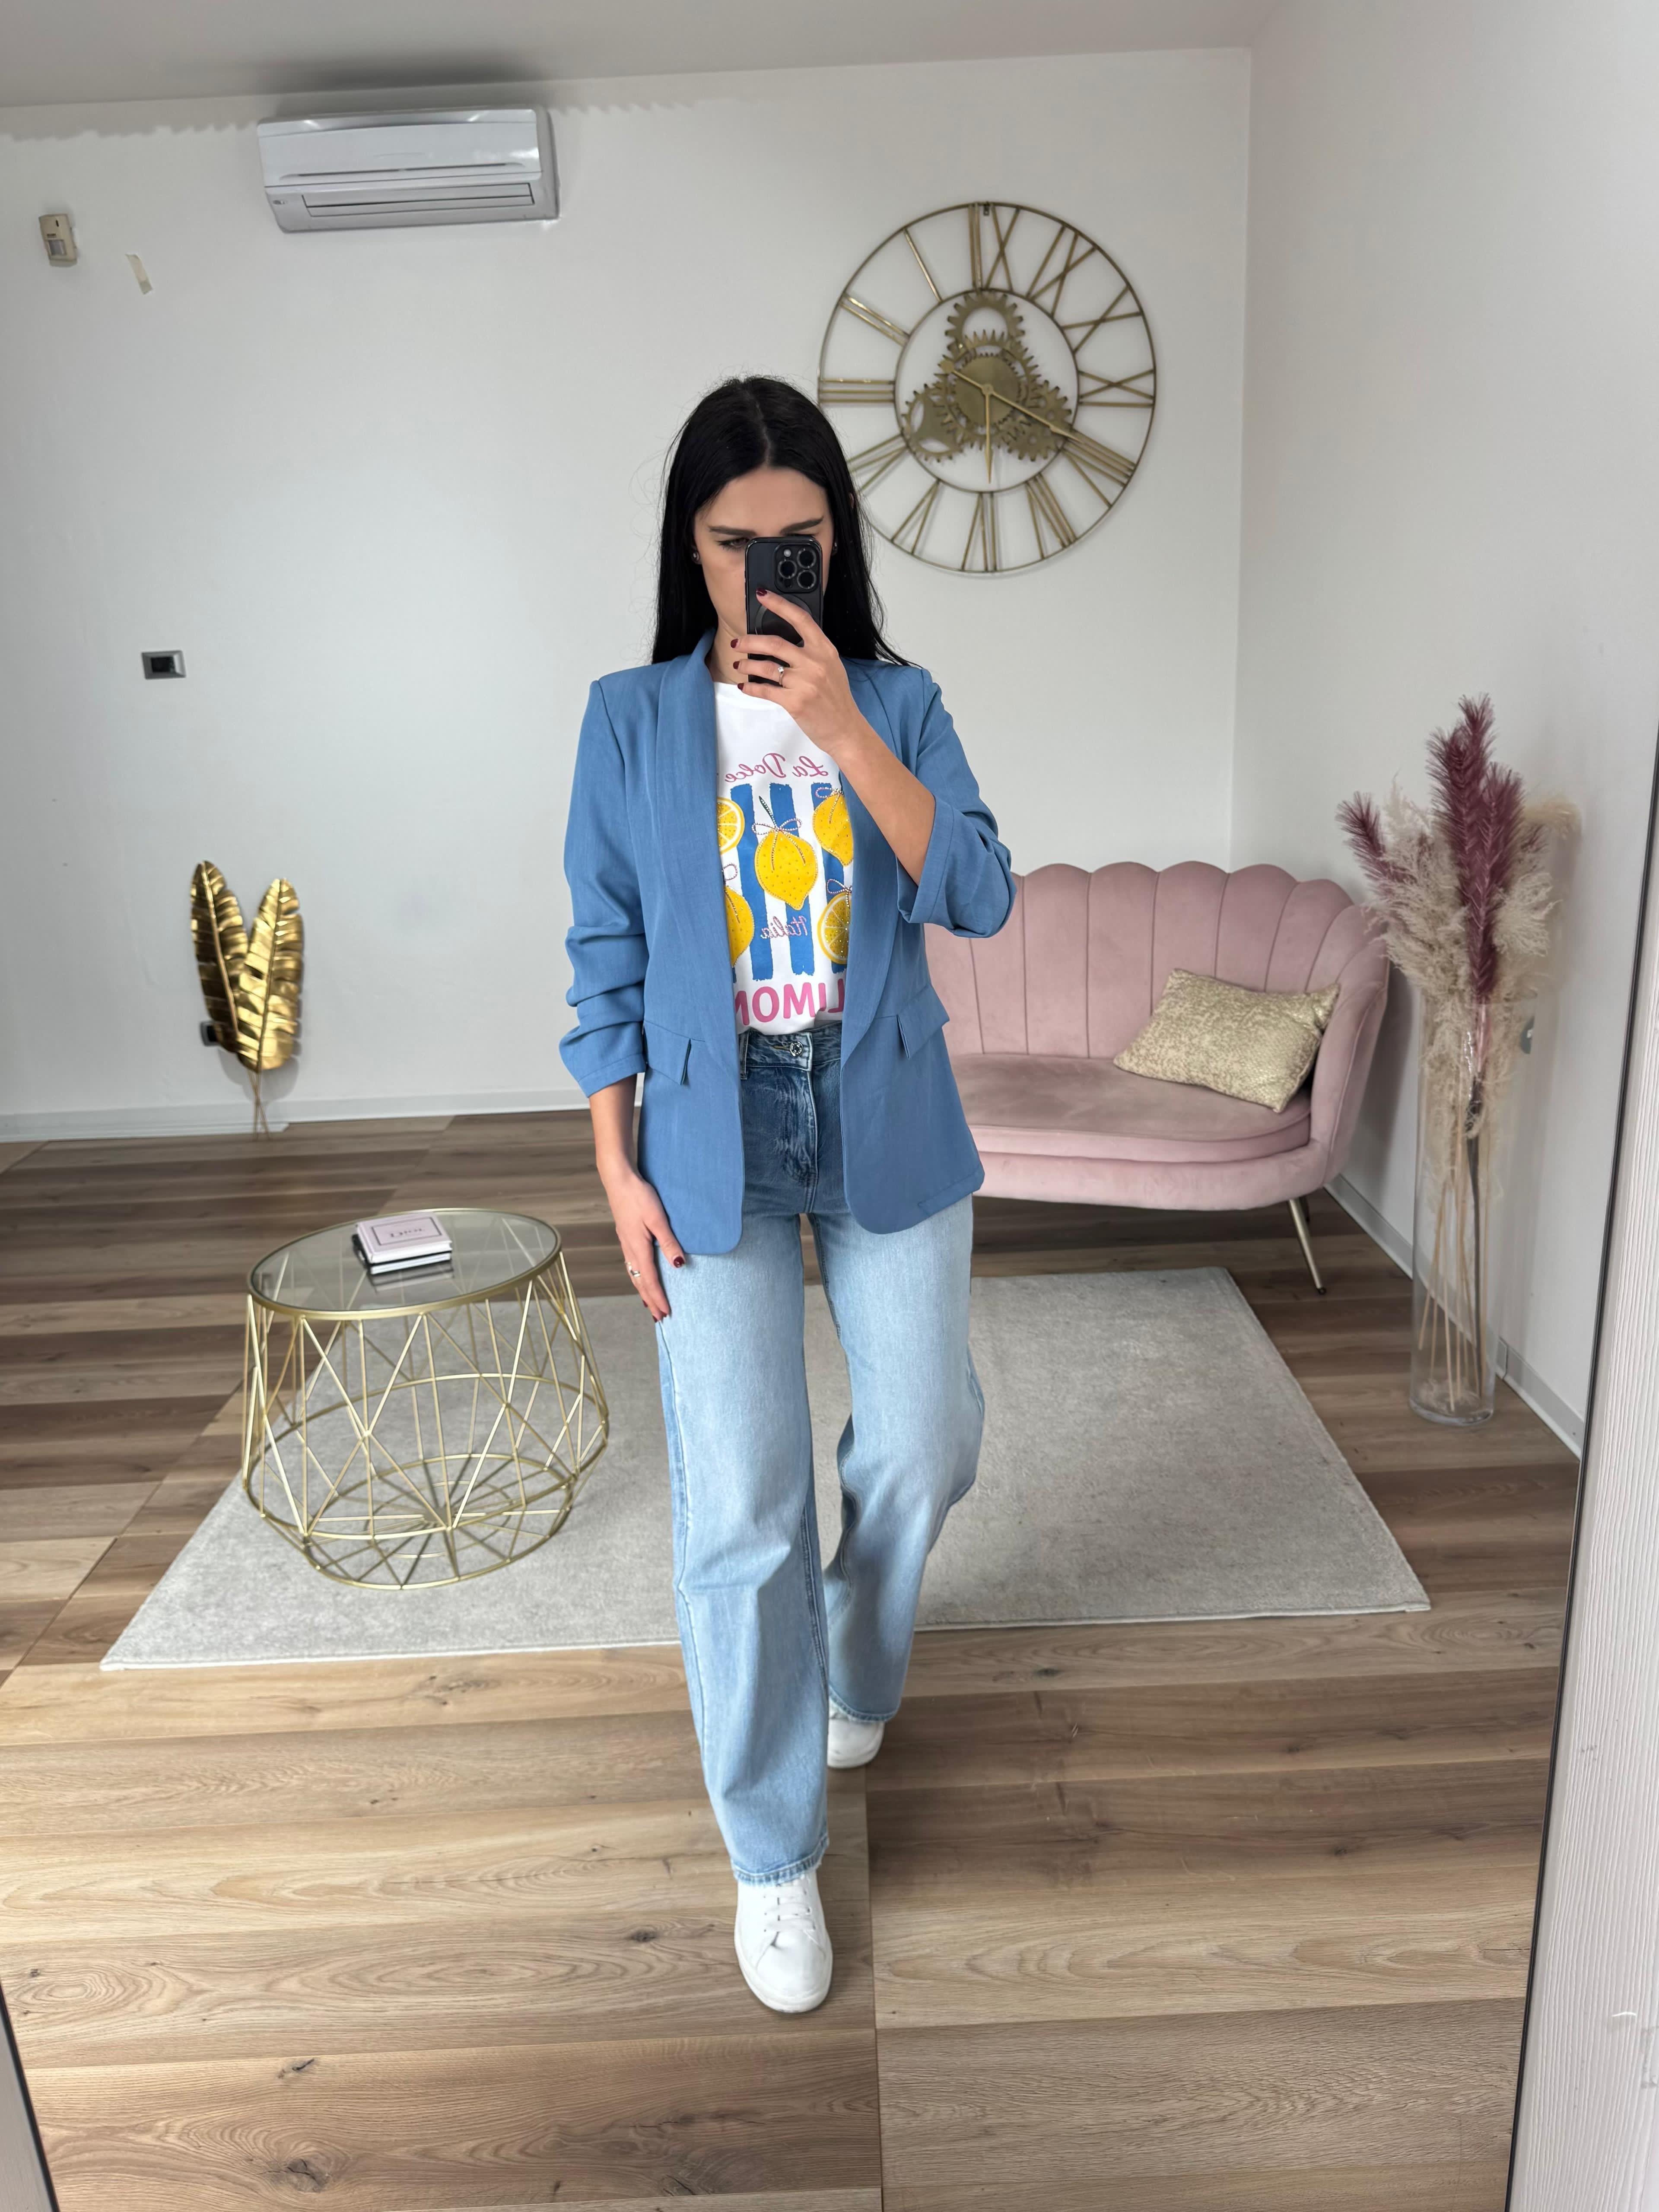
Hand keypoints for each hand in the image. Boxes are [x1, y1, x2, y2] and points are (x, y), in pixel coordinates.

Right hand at [601, 1164, 684, 1320]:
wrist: (618, 1179)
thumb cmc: (639, 1196)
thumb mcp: (657, 1218)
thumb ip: (668, 1242)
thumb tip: (678, 1265)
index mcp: (638, 1248)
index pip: (651, 1280)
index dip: (658, 1298)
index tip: (666, 1313)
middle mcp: (629, 1249)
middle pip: (640, 1282)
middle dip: (649, 1301)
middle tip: (658, 1317)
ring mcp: (625, 1243)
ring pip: (634, 1274)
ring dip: (642, 1291)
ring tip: (649, 1304)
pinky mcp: (625, 1236)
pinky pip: (632, 1264)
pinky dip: (638, 1277)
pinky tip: (640, 1276)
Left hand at [732, 591, 866, 761]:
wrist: (846, 729)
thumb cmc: (837, 700)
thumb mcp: (832, 668)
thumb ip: (813, 653)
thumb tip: (785, 643)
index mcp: (825, 650)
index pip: (800, 619)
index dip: (779, 604)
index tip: (762, 595)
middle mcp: (815, 663)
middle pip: (774, 642)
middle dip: (749, 641)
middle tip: (737, 643)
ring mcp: (805, 682)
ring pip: (766, 667)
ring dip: (747, 665)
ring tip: (739, 665)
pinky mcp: (795, 702)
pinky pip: (765, 690)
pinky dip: (751, 687)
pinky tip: (745, 686)